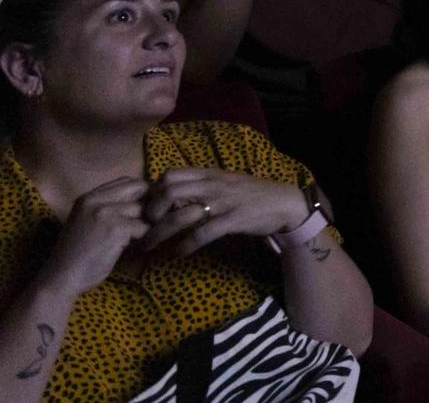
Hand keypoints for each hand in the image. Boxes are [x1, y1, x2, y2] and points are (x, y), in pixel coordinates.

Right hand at [39, 178, 150, 298]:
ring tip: (127, 240)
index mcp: (88, 197)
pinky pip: (143, 228)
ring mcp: (105, 213)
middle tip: (138, 224)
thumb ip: (107, 206)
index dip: (137, 193)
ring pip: (142, 210)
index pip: (126, 181)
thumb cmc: (77, 253)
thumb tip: (142, 197)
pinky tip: (126, 249)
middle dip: (143, 206)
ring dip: (140, 226)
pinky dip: (140, 240)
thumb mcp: (86, 220)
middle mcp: (96, 200)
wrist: (61, 277)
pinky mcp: (116, 229)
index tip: (137, 209)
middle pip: (138, 190)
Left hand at [136, 170, 313, 257]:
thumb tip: (170, 194)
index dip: (153, 191)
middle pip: (168, 192)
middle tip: (144, 228)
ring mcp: (222, 202)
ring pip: (181, 215)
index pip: (170, 174)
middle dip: (151, 212)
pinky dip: (185, 245)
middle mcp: (213, 185)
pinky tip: (178, 253)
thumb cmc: (251, 194)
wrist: (284, 203)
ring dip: (160, 233)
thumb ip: (201, 185)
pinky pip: (202, 234)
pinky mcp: (233, 220)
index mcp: (209, 174)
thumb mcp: (225, 182)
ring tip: (149, 246)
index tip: (148, 209)